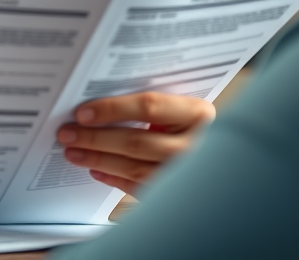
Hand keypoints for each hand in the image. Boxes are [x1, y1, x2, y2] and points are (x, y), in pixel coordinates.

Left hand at [56, 92, 214, 195]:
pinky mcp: (180, 195)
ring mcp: (189, 173)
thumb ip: (154, 105)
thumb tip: (99, 103)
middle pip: (136, 140)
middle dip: (95, 137)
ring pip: (134, 168)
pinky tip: (96, 171)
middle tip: (67, 134)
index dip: (112, 109)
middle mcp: (197, 144)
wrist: (231, 167)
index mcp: (199, 114)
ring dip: (98, 159)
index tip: (82, 113)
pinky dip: (114, 179)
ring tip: (73, 152)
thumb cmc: (196, 126)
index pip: (149, 106)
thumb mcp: (185, 109)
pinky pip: (140, 188)